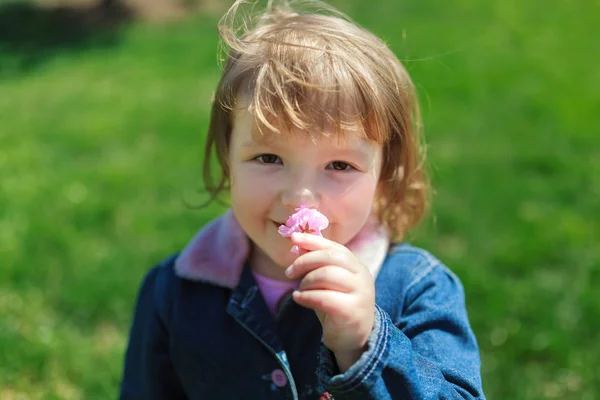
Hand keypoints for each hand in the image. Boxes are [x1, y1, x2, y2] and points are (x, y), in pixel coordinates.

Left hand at [286, 232, 375, 371]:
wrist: (354, 339)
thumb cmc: (337, 305)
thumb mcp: (327, 282)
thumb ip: (317, 264)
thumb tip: (298, 244)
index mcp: (356, 265)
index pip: (334, 247)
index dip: (313, 241)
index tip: (293, 238)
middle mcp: (362, 276)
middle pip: (330, 257)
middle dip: (305, 261)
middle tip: (289, 272)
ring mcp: (360, 293)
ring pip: (326, 275)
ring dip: (306, 281)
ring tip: (300, 290)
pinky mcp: (352, 311)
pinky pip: (323, 297)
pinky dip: (306, 296)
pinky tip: (298, 298)